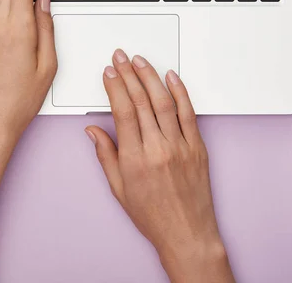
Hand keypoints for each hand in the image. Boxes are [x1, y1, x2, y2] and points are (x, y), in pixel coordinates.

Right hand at [86, 50, 233, 282]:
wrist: (187, 233)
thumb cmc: (153, 216)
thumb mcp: (119, 189)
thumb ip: (106, 155)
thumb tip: (93, 131)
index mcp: (135, 159)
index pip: (122, 111)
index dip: (114, 87)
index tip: (109, 72)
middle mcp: (158, 148)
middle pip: (141, 101)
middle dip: (128, 74)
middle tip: (120, 57)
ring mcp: (180, 146)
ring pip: (164, 101)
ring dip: (151, 77)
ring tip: (141, 61)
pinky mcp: (197, 147)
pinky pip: (189, 113)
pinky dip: (181, 92)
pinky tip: (172, 77)